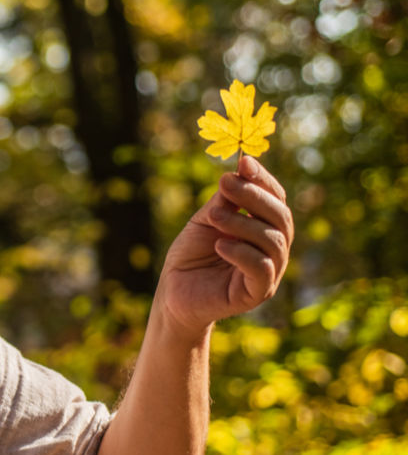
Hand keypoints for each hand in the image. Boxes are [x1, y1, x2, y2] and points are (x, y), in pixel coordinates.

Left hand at [157, 156, 293, 335]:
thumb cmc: (191, 255)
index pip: (275, 198)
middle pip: (280, 217)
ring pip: (272, 240)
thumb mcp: (205, 221)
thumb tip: (238, 173)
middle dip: (253, 196)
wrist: (173, 293)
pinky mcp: (257, 292)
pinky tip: (219, 245)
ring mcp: (269, 271)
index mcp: (264, 226)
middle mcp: (273, 247)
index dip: (262, 179)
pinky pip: (261, 268)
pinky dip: (242, 253)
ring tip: (214, 217)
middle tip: (225, 183)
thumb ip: (223, 202)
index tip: (244, 162)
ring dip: (242, 223)